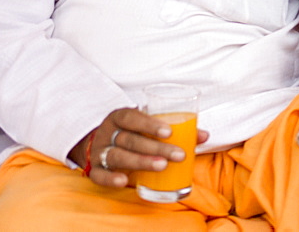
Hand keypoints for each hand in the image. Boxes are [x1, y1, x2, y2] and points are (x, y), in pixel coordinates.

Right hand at [69, 108, 208, 187]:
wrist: (99, 144)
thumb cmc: (132, 133)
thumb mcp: (148, 127)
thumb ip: (175, 130)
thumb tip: (204, 135)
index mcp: (119, 117)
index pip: (131, 117)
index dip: (149, 123)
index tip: (170, 132)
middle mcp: (107, 133)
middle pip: (130, 140)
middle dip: (155, 148)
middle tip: (179, 155)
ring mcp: (99, 151)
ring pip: (117, 156)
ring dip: (141, 162)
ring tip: (162, 166)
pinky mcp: (94, 169)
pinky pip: (99, 175)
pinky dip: (111, 178)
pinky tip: (125, 181)